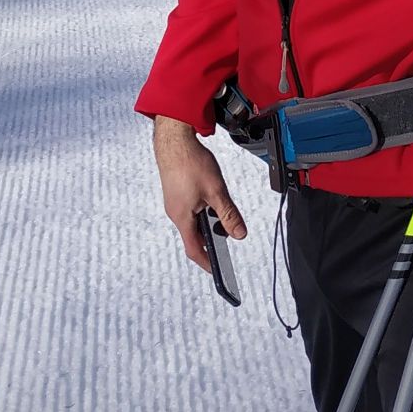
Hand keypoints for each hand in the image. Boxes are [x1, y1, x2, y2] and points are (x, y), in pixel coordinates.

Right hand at [153, 116, 246, 272]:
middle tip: (227, 241)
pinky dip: (203, 212)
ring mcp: (175, 203)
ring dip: (208, 223)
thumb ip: (228, 215)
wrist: (174, 140)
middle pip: (194, 236)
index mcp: (182, 217)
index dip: (207, 262)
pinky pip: (190, 210)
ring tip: (223, 217)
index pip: (194, 249)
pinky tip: (213, 201)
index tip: (218, 271)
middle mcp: (175, 213)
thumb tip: (239, 234)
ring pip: (193, 221)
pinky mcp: (176, 193)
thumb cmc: (190, 162)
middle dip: (211, 240)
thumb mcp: (216, 191)